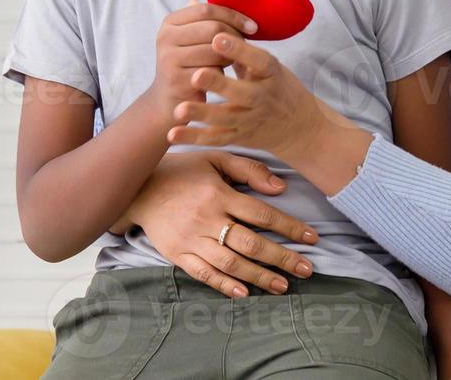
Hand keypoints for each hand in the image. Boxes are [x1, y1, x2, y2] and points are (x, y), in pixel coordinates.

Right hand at [120, 150, 319, 297]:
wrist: (138, 188)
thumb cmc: (183, 171)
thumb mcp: (216, 159)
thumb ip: (249, 170)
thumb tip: (281, 188)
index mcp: (219, 194)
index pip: (262, 214)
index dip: (290, 227)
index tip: (312, 239)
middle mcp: (207, 219)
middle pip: (250, 244)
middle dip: (281, 258)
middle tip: (306, 270)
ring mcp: (191, 239)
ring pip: (230, 263)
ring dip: (259, 276)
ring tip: (282, 286)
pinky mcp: (177, 254)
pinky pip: (203, 274)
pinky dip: (224, 285)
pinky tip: (244, 292)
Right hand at [150, 0, 257, 112]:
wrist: (171, 99)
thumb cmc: (191, 64)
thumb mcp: (196, 39)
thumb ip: (211, 20)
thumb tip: (240, 0)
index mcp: (170, 22)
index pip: (207, 9)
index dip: (234, 15)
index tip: (253, 26)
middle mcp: (165, 37)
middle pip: (213, 28)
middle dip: (234, 37)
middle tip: (243, 47)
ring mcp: (168, 59)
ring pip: (215, 50)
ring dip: (229, 57)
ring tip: (227, 62)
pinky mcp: (177, 80)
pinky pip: (212, 72)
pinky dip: (221, 74)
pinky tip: (219, 78)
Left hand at [166, 33, 343, 159]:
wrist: (299, 126)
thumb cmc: (277, 85)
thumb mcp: (266, 64)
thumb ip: (237, 43)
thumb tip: (202, 9)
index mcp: (271, 73)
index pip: (258, 60)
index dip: (238, 49)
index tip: (218, 36)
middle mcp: (263, 97)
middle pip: (241, 92)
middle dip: (218, 84)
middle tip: (196, 74)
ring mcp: (251, 119)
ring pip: (225, 118)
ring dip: (202, 114)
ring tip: (179, 109)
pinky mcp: (240, 136)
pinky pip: (215, 139)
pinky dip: (194, 138)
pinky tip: (172, 134)